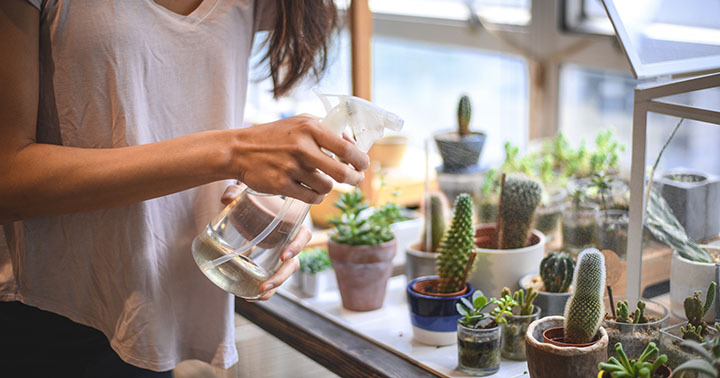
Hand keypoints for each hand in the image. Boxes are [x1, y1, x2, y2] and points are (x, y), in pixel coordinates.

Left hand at [220, 185, 310, 300]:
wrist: (252, 208)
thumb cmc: (256, 200)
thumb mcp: (247, 194)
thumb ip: (236, 193)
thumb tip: (226, 198)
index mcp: (292, 224)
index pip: (303, 236)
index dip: (297, 246)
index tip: (284, 256)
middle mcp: (290, 243)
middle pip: (293, 265)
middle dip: (280, 277)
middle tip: (264, 285)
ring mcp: (281, 257)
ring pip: (283, 276)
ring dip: (273, 287)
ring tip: (256, 294)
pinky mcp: (270, 265)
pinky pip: (272, 281)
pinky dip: (263, 293)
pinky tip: (247, 296)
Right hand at [231, 115, 368, 203]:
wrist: (239, 150)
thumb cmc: (274, 136)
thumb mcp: (300, 123)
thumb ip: (326, 130)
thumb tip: (354, 144)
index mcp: (310, 128)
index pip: (347, 148)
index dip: (361, 160)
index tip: (363, 165)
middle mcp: (302, 147)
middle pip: (342, 173)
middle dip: (354, 179)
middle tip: (354, 179)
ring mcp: (291, 167)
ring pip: (326, 187)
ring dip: (327, 187)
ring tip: (320, 181)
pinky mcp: (281, 185)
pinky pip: (311, 198)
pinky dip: (315, 197)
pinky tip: (310, 190)